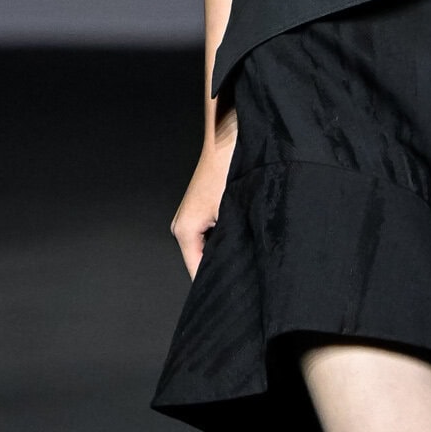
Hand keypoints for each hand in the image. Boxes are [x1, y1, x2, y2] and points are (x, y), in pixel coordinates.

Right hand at [171, 120, 236, 277]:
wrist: (229, 138)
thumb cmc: (229, 170)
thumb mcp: (232, 214)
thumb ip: (228, 246)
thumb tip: (236, 270)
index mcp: (184, 231)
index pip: (197, 272)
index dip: (218, 282)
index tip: (236, 293)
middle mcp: (183, 226)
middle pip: (202, 261)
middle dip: (223, 266)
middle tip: (247, 274)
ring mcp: (191, 218)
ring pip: (209, 248)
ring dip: (227, 251)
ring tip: (247, 254)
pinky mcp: (202, 211)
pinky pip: (213, 235)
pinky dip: (227, 238)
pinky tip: (244, 235)